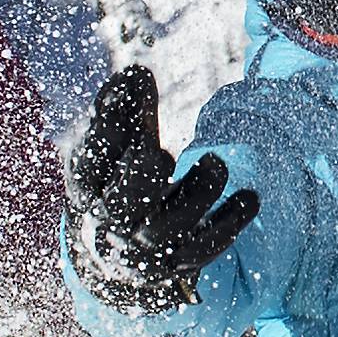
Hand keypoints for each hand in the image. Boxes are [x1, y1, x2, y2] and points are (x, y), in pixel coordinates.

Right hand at [67, 64, 258, 311]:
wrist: (110, 261)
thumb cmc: (112, 183)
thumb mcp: (108, 149)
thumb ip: (121, 111)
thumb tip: (136, 74)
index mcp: (87, 186)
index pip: (91, 159)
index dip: (111, 125)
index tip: (140, 81)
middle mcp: (112, 221)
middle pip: (124, 204)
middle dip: (142, 178)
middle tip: (161, 154)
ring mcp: (145, 247)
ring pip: (169, 229)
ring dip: (197, 194)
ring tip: (216, 162)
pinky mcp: (176, 262)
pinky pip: (203, 250)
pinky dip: (228, 225)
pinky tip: (250, 198)